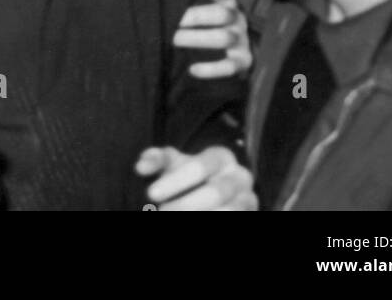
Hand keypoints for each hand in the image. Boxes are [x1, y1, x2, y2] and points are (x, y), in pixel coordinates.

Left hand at [136, 145, 256, 210]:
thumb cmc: (188, 175)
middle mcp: (240, 177)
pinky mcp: (251, 214)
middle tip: (160, 212)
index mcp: (222, 157)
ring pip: (230, 211)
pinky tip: (190, 233)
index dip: (176, 180)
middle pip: (217, 192)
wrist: (213, 194)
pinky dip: (211, 220)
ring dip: (200, 216)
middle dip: (186, 205)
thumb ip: (157, 160)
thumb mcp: (173, 164)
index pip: (201, 166)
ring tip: (172, 221)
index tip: (151, 193)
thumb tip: (140, 166)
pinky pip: (235, 218)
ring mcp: (249, 200)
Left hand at [174, 0, 250, 78]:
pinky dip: (211, 69)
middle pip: (221, 14)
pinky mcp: (244, 60)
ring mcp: (241, 38)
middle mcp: (236, 17)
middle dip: (194, 17)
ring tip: (172, 41)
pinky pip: (231, 66)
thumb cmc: (204, 22)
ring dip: (196, 39)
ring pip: (224, 38)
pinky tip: (192, 70)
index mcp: (225, 0)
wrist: (231, 50)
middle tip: (171, 21)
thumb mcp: (198, 4)